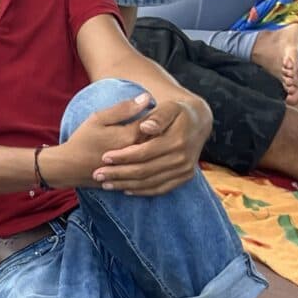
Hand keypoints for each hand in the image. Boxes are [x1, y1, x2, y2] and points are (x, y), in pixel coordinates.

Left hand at [93, 96, 211, 195]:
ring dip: (126, 184)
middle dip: (119, 174)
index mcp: (177, 139)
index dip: (123, 156)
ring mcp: (185, 169)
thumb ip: (157, 116)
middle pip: (145, 170)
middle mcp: (183, 157)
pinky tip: (125, 189)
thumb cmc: (177, 112)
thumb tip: (146, 127)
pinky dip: (141, 191)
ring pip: (150, 182)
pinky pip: (160, 189)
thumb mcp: (169, 107)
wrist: (199, 122)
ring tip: (106, 184)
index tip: (104, 157)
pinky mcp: (185, 177)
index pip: (144, 152)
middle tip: (98, 175)